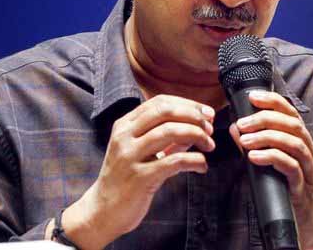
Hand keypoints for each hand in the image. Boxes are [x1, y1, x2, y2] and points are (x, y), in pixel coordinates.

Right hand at [53, 95, 215, 249]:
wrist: (102, 211)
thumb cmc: (126, 178)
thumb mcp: (141, 150)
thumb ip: (167, 136)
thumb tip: (199, 124)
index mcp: (125, 125)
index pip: (160, 101)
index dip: (188, 104)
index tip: (207, 113)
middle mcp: (125, 136)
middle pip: (166, 111)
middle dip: (194, 116)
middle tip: (210, 128)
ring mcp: (130, 156)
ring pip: (170, 131)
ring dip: (197, 135)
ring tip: (209, 145)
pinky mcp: (140, 178)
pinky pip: (174, 161)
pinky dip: (195, 160)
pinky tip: (202, 166)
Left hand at [230, 90, 312, 249]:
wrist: (305, 231)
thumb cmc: (287, 198)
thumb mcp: (271, 169)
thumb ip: (256, 148)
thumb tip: (236, 128)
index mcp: (305, 146)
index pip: (292, 114)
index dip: (273, 101)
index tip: (252, 97)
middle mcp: (312, 154)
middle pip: (294, 125)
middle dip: (266, 119)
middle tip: (243, 123)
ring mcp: (311, 171)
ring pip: (295, 143)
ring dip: (267, 137)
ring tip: (245, 140)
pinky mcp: (305, 189)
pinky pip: (291, 167)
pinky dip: (272, 158)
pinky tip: (254, 158)